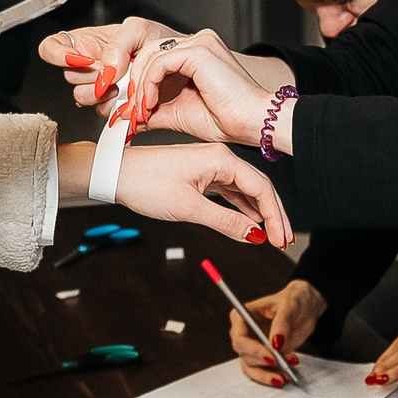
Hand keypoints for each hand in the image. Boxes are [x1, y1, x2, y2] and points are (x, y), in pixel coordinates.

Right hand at [41, 16, 176, 107]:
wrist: (179, 64)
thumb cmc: (160, 41)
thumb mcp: (140, 30)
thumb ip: (119, 44)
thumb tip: (105, 68)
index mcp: (86, 42)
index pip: (51, 47)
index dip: (57, 55)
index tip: (81, 60)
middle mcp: (87, 65)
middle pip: (68, 76)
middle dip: (93, 74)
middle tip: (116, 70)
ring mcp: (97, 86)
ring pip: (82, 96)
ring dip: (103, 92)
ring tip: (124, 82)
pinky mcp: (111, 105)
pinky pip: (101, 112)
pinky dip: (116, 106)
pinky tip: (129, 96)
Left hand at [59, 140, 291, 247]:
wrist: (115, 173)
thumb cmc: (145, 184)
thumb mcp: (189, 207)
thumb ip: (225, 221)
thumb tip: (254, 235)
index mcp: (220, 159)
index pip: (261, 187)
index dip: (276, 216)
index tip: (280, 239)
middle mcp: (219, 157)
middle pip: (258, 187)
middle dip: (273, 215)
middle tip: (283, 240)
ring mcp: (210, 164)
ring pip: (245, 189)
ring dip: (259, 212)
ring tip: (271, 235)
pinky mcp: (200, 172)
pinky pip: (230, 190)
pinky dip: (242, 206)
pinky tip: (250, 221)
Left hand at [119, 29, 276, 147]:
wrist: (253, 123)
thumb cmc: (229, 119)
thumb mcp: (179, 113)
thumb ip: (154, 110)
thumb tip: (130, 117)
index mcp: (196, 53)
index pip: (153, 57)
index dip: (137, 82)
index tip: (130, 109)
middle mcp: (198, 42)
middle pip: (147, 53)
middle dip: (133, 84)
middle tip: (128, 111)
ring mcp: (200, 43)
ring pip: (149, 57)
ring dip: (139, 88)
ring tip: (139, 112)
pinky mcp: (199, 51)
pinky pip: (159, 64)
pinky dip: (148, 86)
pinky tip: (149, 105)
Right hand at [230, 279, 324, 384]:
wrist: (306, 309)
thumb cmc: (294, 301)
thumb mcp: (290, 306)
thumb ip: (282, 323)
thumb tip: (276, 343)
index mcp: (243, 316)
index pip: (239, 337)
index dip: (253, 349)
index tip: (271, 356)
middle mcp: (243, 333)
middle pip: (244, 354)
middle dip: (263, 362)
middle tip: (283, 364)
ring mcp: (252, 347)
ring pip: (251, 367)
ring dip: (267, 374)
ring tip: (285, 375)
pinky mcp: (263, 357)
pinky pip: (261, 372)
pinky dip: (271, 377)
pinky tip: (286, 376)